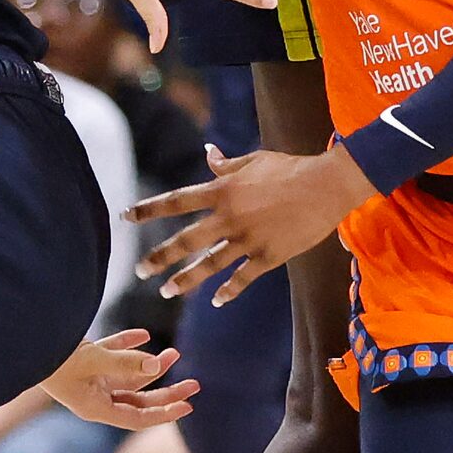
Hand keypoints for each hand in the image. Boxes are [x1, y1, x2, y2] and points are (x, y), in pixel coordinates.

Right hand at [44, 328, 199, 428]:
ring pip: (128, 377)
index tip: (189, 407)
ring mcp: (88, 378)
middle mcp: (94, 396)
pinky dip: (127, 346)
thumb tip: (157, 365)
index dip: (164, 414)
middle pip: (138, 400)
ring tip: (175, 352)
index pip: (136, 418)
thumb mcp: (92, 359)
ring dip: (150, 366)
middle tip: (194, 384)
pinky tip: (143, 334)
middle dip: (166, 392)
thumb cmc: (53, 355)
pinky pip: (111, 355)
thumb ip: (126, 362)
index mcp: (94, 407)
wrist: (22, 339)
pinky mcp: (83, 360)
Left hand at [130, 144, 373, 304]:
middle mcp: (230, 216)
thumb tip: (207, 152)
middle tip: (139, 271)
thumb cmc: (291, 168)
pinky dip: (228, 290)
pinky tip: (215, 300)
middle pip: (186, 240)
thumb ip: (226, 164)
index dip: (148, 209)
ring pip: (210, 263)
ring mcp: (249, 238)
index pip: (176, 201)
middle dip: (159, 256)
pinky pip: (243, 277)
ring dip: (186, 279)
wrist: (327, 185)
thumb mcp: (255, 160)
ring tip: (166, 291)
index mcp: (223, 190)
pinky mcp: (269, 255)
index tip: (125, 217)